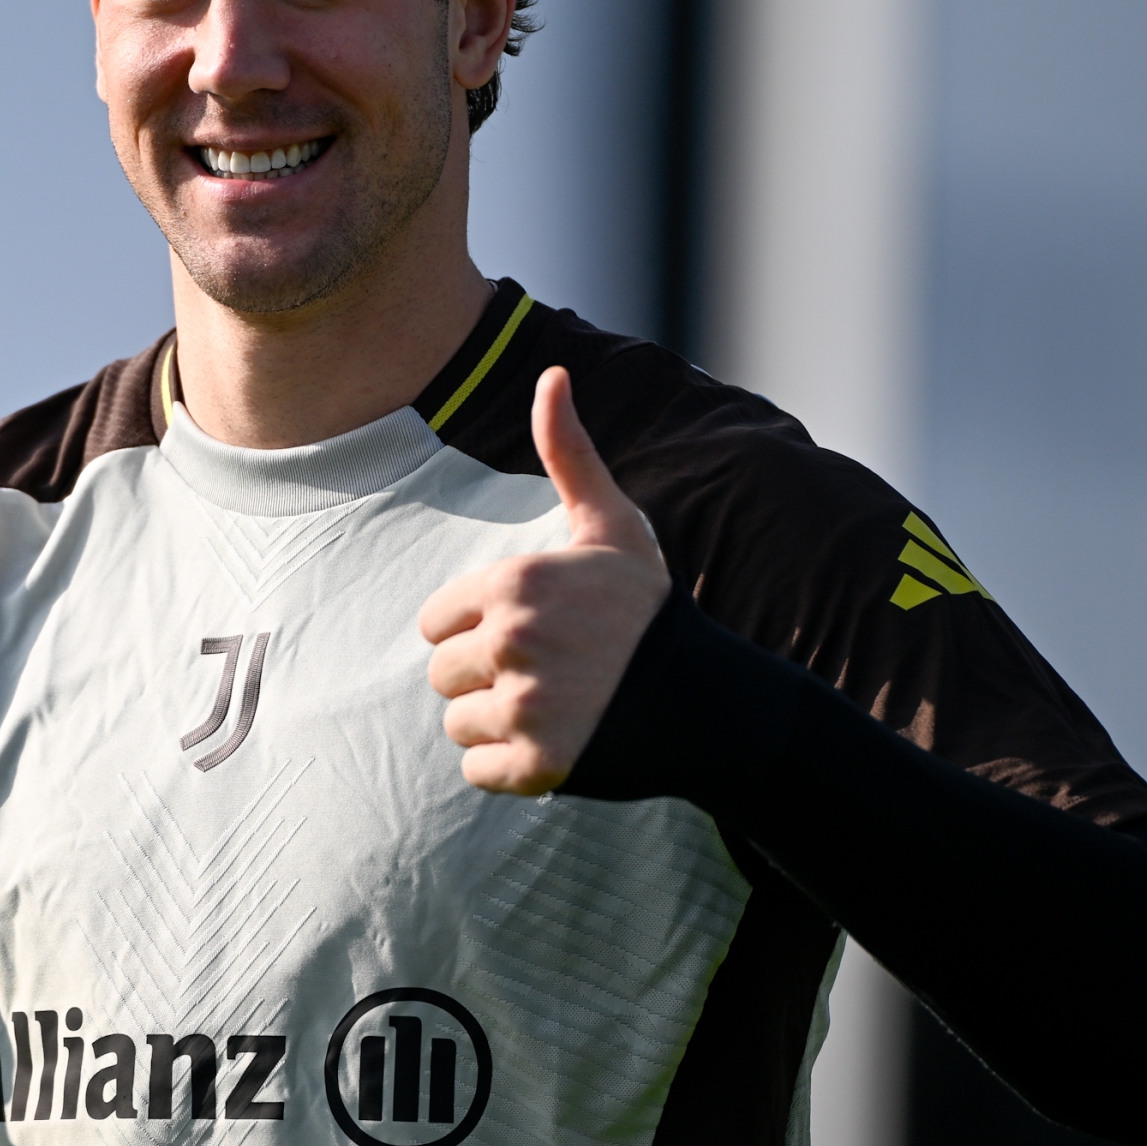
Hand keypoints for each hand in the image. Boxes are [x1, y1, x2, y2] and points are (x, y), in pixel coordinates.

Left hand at [417, 367, 671, 794]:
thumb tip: (553, 373)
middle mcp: (511, 643)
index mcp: (513, 585)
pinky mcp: (537, 766)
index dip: (477, 630)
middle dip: (486, 679)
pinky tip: (559, 744)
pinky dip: (511, 768)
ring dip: (497, 725)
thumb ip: (569, 454)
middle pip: (442, 676)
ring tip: (556, 708)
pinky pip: (478, 772)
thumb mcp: (611, 527)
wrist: (711, 702)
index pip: (435, 623)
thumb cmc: (647, 610)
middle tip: (548, 675)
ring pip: (459, 726)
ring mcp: (524, 708)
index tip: (530, 632)